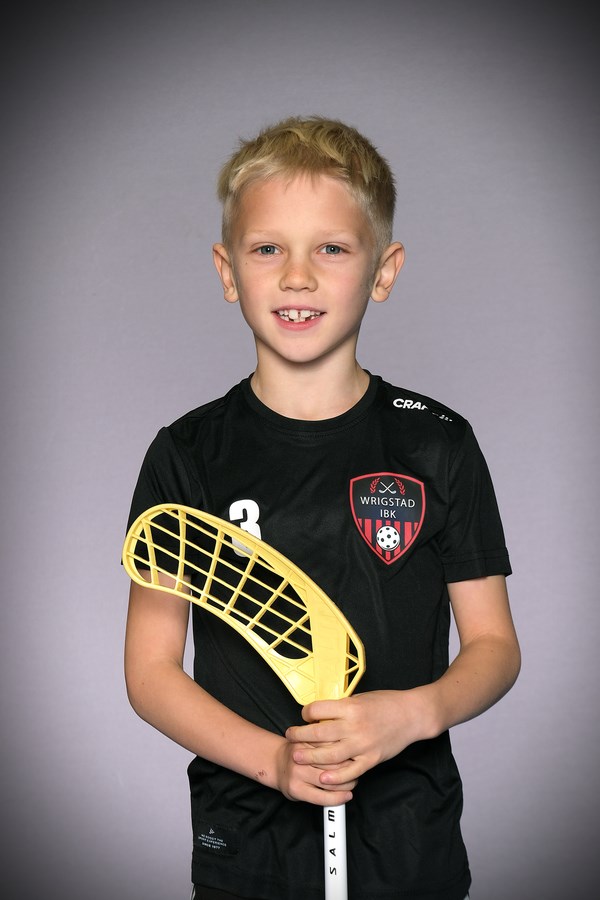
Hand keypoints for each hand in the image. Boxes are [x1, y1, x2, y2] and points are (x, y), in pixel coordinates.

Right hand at [274, 734, 356, 806]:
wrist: (276, 763)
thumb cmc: (299, 752)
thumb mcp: (310, 739)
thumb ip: (326, 741)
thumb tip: (351, 747)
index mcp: (306, 740)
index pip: (333, 745)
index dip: (348, 752)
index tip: (356, 755)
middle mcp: (300, 755)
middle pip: (333, 763)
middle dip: (350, 768)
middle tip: (356, 770)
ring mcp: (298, 773)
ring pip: (329, 782)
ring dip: (346, 785)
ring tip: (352, 782)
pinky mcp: (296, 790)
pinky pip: (322, 797)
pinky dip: (337, 799)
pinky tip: (345, 797)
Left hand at [284, 690, 426, 788]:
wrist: (412, 714)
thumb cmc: (387, 703)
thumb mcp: (361, 698)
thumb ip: (342, 707)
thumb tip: (321, 714)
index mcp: (350, 707)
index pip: (318, 710)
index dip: (306, 713)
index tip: (304, 715)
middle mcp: (354, 726)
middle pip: (318, 734)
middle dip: (300, 736)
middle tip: (290, 736)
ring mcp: (363, 745)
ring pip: (330, 755)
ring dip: (310, 757)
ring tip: (297, 756)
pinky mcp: (371, 759)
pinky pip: (350, 771)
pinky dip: (335, 777)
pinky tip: (322, 778)